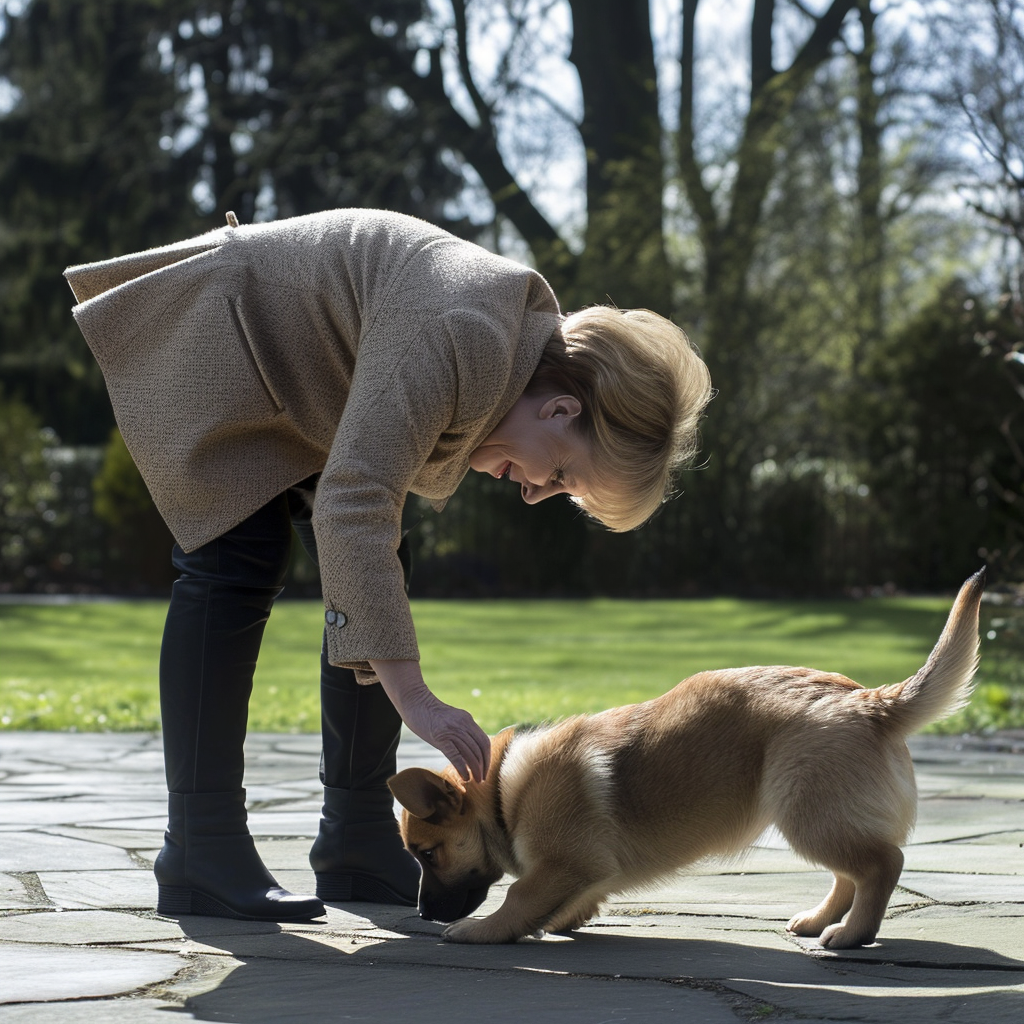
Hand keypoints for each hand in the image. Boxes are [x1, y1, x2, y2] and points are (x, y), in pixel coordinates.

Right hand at [370, 659, 490, 781]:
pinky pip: (456, 756)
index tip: (485, 770)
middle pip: (479, 749)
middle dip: (483, 766)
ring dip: (475, 770)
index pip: (484, 741)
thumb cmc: (429, 714)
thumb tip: (469, 752)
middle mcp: (462, 724)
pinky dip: (463, 769)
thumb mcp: (451, 720)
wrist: (414, 702)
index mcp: (467, 719)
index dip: (487, 758)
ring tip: (475, 781)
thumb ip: (462, 731)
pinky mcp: (440, 737)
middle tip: (481, 780)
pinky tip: (465, 777)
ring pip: (470, 754)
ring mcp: (451, 730)